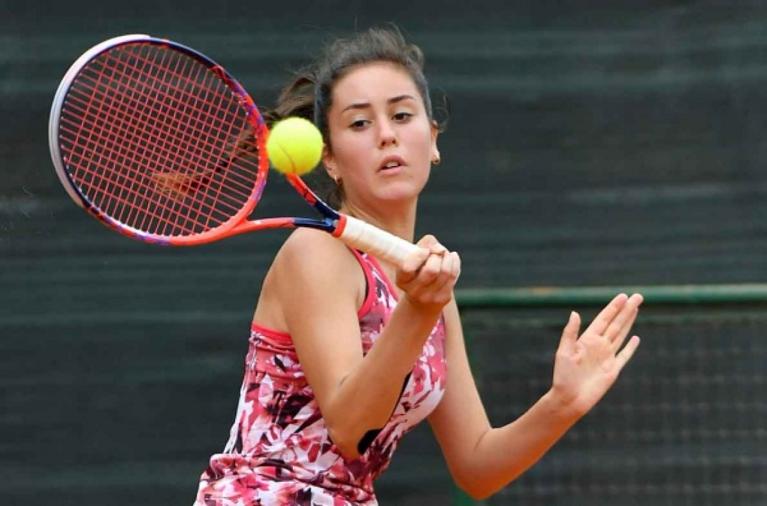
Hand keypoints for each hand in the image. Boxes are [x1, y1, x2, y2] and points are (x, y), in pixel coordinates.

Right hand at [396, 235, 460, 313]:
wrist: (422, 298)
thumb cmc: (417, 270)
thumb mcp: (413, 257)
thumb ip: (425, 245)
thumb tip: (439, 249)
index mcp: (402, 280)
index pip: (408, 268)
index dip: (419, 256)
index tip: (424, 250)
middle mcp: (414, 291)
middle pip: (431, 270)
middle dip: (436, 256)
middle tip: (436, 252)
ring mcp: (429, 297)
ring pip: (445, 272)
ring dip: (447, 257)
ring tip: (445, 253)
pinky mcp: (443, 298)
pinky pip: (453, 275)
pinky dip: (454, 261)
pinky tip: (452, 257)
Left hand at [550, 293, 641, 417]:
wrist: (569, 399)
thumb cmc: (563, 376)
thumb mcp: (563, 352)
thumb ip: (570, 333)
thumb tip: (575, 312)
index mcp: (587, 339)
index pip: (604, 319)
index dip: (613, 307)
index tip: (623, 296)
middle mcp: (598, 345)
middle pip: (616, 323)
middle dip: (626, 310)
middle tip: (638, 296)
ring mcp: (607, 357)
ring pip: (621, 335)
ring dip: (629, 322)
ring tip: (636, 309)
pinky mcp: (613, 370)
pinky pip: (624, 355)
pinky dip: (631, 347)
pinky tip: (636, 338)